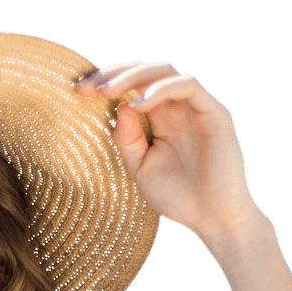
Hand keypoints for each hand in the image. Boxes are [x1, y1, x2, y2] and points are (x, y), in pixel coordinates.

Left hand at [75, 61, 262, 242]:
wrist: (212, 219)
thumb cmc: (177, 196)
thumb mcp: (140, 168)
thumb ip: (127, 140)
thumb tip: (119, 107)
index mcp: (159, 118)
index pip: (131, 87)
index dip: (104, 82)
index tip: (76, 89)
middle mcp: (177, 107)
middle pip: (145, 72)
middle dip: (113, 74)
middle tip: (87, 86)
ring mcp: (196, 108)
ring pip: (166, 71)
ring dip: (133, 77)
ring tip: (108, 91)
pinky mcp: (215, 113)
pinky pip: (190, 86)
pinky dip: (162, 89)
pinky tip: (140, 104)